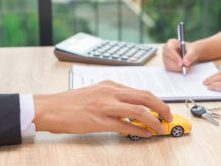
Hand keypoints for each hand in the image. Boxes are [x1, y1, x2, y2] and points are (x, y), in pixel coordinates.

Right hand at [33, 80, 172, 137]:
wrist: (51, 108)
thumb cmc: (72, 101)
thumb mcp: (96, 92)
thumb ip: (114, 97)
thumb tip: (132, 108)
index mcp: (110, 85)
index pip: (140, 91)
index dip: (155, 101)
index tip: (162, 108)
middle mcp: (110, 92)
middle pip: (144, 97)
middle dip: (161, 107)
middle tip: (168, 117)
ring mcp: (105, 106)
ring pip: (138, 111)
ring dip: (153, 120)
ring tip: (161, 128)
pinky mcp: (99, 120)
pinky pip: (124, 125)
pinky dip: (138, 130)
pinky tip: (146, 134)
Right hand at [162, 39, 199, 72]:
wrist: (190, 53)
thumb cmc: (190, 50)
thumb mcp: (193, 51)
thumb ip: (190, 56)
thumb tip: (186, 63)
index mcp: (171, 43)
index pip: (169, 50)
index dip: (175, 57)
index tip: (182, 63)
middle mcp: (166, 50)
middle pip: (167, 58)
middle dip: (177, 65)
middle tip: (185, 69)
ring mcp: (165, 57)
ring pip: (168, 65)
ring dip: (178, 68)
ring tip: (187, 68)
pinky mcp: (166, 63)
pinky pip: (170, 69)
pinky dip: (177, 70)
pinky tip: (183, 68)